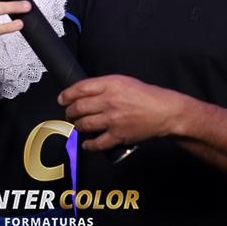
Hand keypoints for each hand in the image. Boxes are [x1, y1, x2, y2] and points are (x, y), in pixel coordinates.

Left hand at [58, 75, 182, 150]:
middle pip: (78, 107)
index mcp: (110, 85)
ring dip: (77, 126)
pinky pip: (97, 143)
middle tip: (69, 113)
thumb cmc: (146, 95)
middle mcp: (109, 101)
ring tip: (77, 125)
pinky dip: (88, 144)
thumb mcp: (123, 81)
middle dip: (69, 112)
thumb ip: (103, 85)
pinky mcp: (118, 135)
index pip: (80, 89)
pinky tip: (86, 143)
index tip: (62, 99)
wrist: (164, 112)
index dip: (66, 95)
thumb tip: (83, 92)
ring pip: (84, 124)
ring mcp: (113, 119)